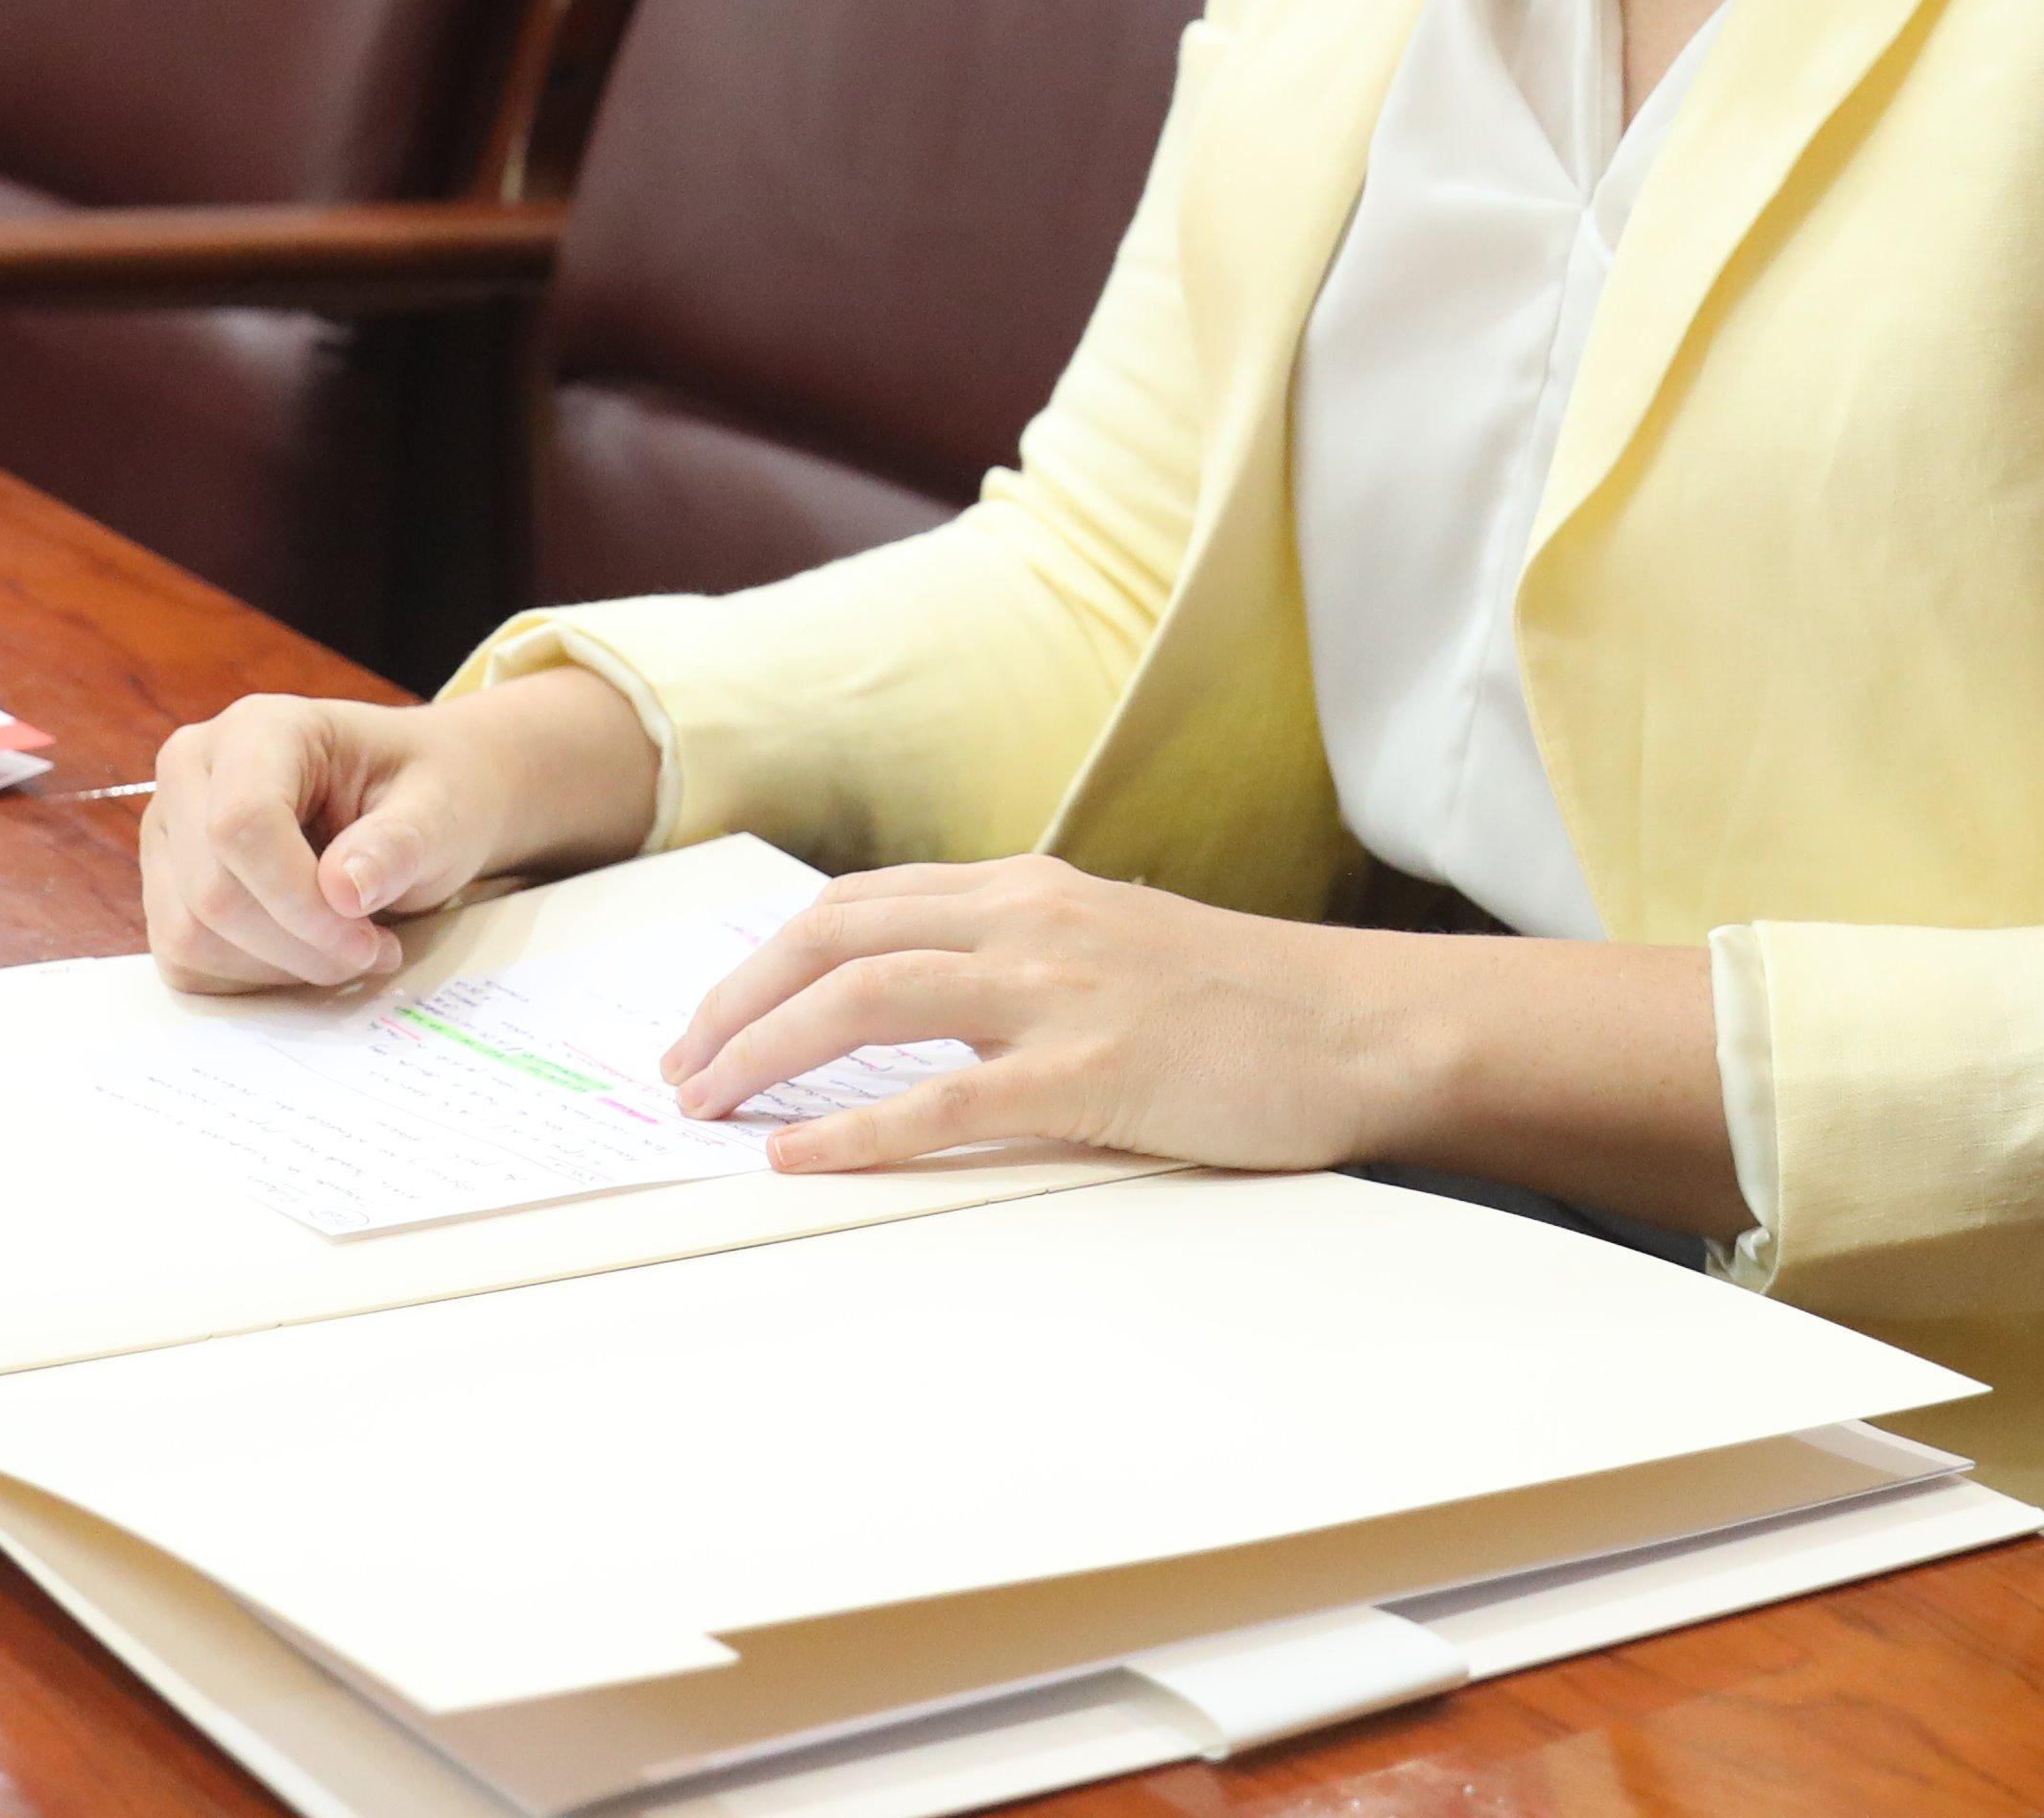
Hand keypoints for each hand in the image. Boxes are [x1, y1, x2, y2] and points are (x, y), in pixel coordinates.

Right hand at [137, 665, 659, 993]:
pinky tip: (315, 951)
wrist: (436, 798)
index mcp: (257, 729)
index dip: (298, 903)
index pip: (238, 827)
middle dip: (296, 947)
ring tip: (354, 945)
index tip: (369, 943)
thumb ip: (402, 843)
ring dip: (277, 968)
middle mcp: (193, 765)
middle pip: (208, 893)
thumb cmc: (449, 792)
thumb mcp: (450, 809)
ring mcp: (170, 827)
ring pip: (190, 936)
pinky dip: (256, 977)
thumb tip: (344, 890)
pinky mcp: (171, 883)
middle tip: (375, 957)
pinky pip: (188, 961)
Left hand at [659, 858, 1447, 1177]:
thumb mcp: (1118, 948)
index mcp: (1031, 888)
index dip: (767, 960)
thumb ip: (1024, 961)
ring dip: (762, 1050)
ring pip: (864, 998)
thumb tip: (927, 1007)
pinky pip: (939, 1100)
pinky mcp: (1089, 1074)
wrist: (1363, 1027)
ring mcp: (1056, 993)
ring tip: (705, 1107)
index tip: (712, 1017)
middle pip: (834, 937)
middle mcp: (1028, 920)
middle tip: (680, 1069)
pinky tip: (797, 1154)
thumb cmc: (1250, 1006)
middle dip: (735, 1001)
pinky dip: (851, 1128)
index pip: (859, 905)